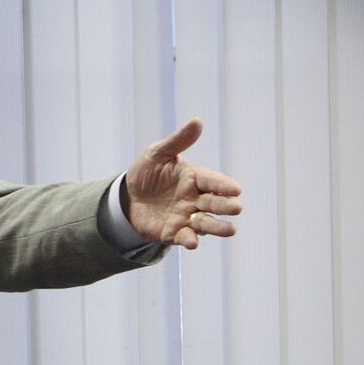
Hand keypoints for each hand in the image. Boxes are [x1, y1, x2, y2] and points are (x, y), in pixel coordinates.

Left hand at [124, 118, 241, 249]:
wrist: (127, 197)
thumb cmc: (146, 172)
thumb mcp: (157, 153)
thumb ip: (177, 141)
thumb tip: (197, 121)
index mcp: (194, 177)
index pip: (213, 181)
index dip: (224, 185)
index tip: (236, 189)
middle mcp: (195, 198)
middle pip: (215, 203)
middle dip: (225, 206)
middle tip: (235, 208)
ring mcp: (186, 217)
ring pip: (206, 223)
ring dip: (217, 227)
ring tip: (231, 230)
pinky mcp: (174, 233)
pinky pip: (185, 238)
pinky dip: (190, 240)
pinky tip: (192, 243)